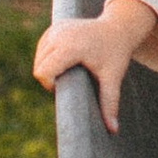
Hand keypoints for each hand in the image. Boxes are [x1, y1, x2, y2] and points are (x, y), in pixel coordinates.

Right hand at [33, 0, 157, 131]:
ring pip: (38, 57)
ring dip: (48, 67)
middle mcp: (60, 35)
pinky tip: (66, 59)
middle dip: (50, 78)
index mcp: (71, 48)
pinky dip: (48, 57)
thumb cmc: (116, 54)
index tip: (67, 86)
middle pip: (39, 66)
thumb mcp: (113, 78)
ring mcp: (56, 28)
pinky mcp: (55, 26)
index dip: (51, 85)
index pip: (43, 72)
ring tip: (70, 69)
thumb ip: (109, 103)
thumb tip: (113, 130)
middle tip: (72, 79)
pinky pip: (42, 47)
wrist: (119, 28)